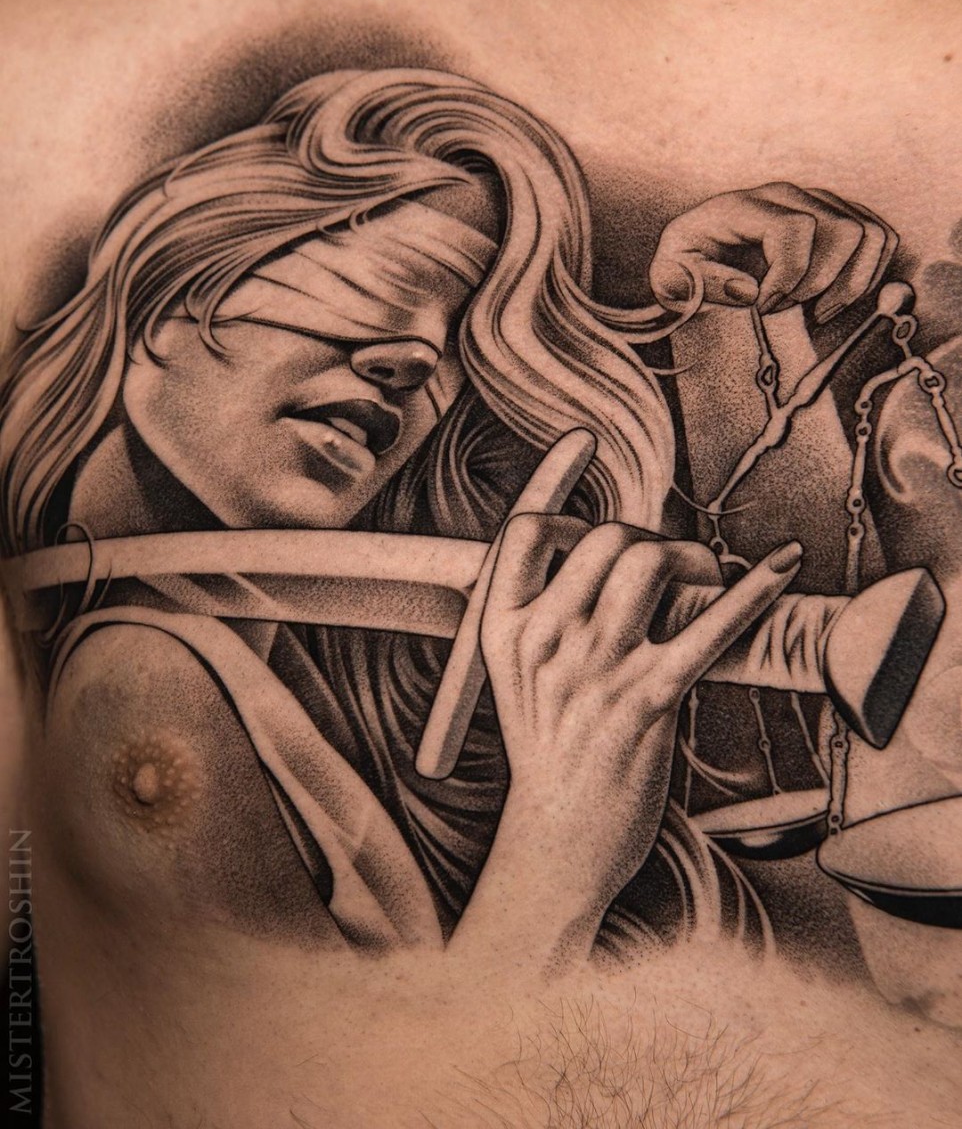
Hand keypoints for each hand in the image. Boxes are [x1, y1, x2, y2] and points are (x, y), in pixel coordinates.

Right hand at [480, 516, 802, 921]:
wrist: (560, 840)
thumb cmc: (550, 749)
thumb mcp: (517, 678)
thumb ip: (542, 612)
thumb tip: (612, 545)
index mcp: (502, 631)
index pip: (524, 530)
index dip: (555, 482)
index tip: (585, 446)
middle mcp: (544, 642)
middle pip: (603, 537)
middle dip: (645, 535)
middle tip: (669, 562)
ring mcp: (594, 671)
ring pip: (650, 562)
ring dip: (691, 556)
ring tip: (705, 577)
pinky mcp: (647, 702)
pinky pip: (708, 627)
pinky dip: (753, 591)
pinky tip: (784, 565)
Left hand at [649, 182, 896, 323]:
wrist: (692, 261)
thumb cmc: (682, 272)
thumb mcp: (670, 281)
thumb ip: (703, 284)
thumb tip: (750, 290)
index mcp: (742, 206)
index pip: (794, 228)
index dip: (788, 276)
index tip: (763, 308)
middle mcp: (785, 195)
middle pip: (842, 230)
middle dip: (819, 282)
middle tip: (787, 309)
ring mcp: (815, 202)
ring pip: (868, 234)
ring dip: (849, 282)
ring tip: (814, 311)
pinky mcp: (836, 218)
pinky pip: (878, 238)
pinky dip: (866, 276)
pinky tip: (832, 300)